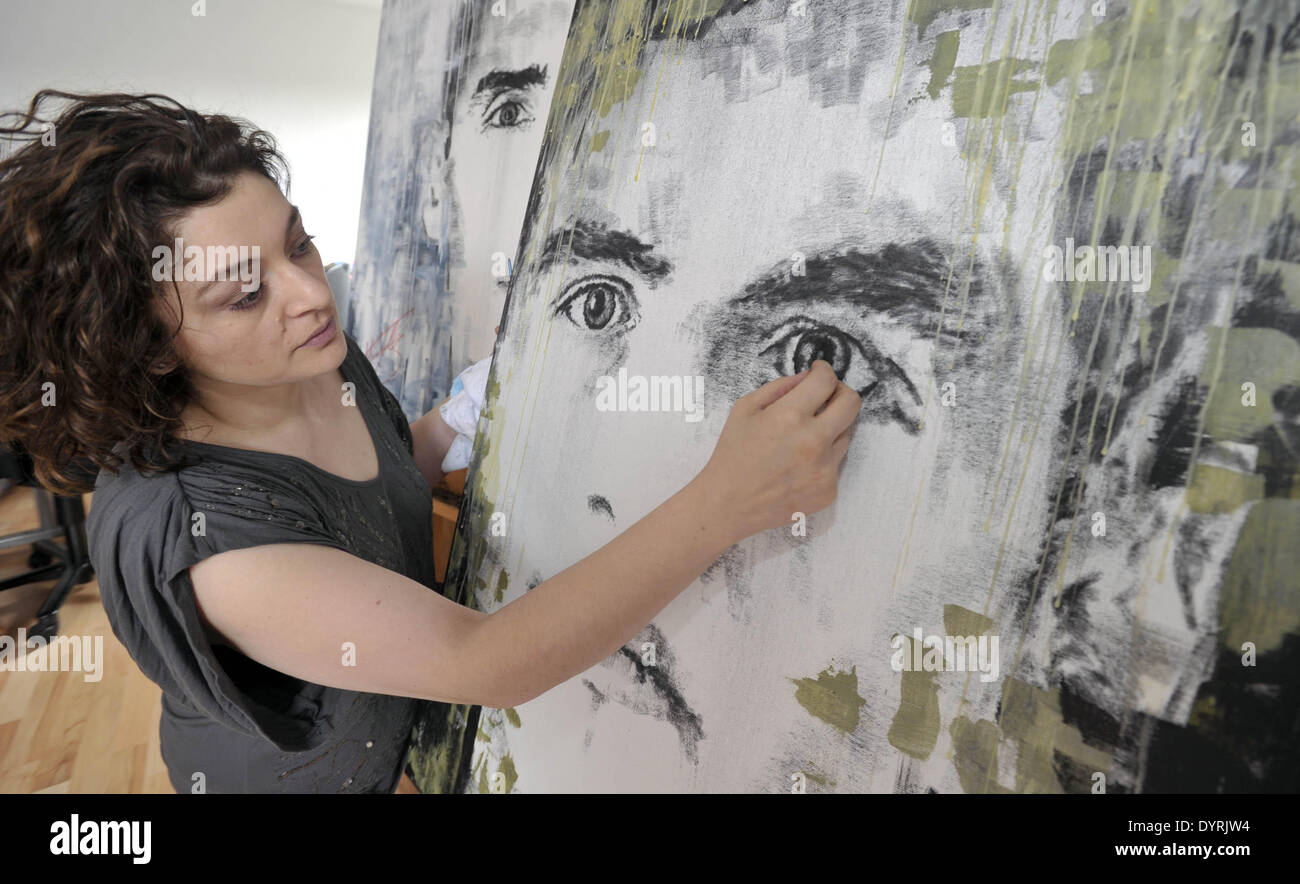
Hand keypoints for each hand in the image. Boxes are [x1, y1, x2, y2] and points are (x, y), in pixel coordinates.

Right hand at [693, 360, 860, 544]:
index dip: (824, 370)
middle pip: (852, 404)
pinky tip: (798, 466)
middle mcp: (813, 442)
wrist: (729, 505)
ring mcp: (824, 469)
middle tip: (828, 395)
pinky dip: (823, 458)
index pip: (827, 381)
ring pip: (846, 434)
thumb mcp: (745, 409)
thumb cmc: (733, 455)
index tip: (820, 372)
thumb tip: (808, 376)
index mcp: (789, 417)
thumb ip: (780, 387)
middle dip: (842, 391)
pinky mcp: (829, 490)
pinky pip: (836, 463)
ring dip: (830, 428)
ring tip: (802, 439)